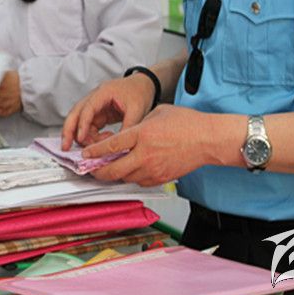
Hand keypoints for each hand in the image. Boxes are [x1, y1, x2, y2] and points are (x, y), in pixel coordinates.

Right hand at [61, 73, 157, 149]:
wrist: (144, 86)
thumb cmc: (140, 93)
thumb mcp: (137, 110)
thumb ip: (128, 127)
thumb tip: (120, 145)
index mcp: (104, 92)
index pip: (88, 108)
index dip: (83, 124)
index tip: (80, 138)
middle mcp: (95, 97)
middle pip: (75, 113)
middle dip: (68, 130)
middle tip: (65, 146)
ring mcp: (95, 106)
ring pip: (80, 122)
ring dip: (82, 136)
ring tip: (93, 148)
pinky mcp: (98, 114)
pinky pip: (89, 126)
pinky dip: (91, 137)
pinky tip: (101, 142)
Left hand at [82, 105, 211, 186]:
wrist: (208, 140)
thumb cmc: (187, 124)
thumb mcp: (157, 113)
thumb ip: (139, 123)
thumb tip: (128, 132)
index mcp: (142, 134)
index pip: (111, 146)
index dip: (95, 152)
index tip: (85, 154)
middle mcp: (145, 154)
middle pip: (114, 169)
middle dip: (98, 171)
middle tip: (90, 169)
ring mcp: (153, 169)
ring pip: (125, 178)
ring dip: (114, 175)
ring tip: (106, 170)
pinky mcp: (161, 178)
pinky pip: (139, 181)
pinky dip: (131, 177)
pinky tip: (128, 171)